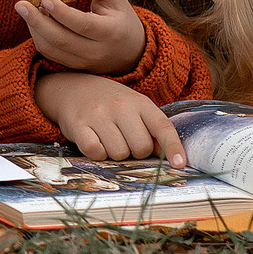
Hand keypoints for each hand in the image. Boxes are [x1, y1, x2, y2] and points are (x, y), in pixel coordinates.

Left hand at [14, 0, 146, 74]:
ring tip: (25, 9)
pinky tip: (33, 20)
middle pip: (62, 40)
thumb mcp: (116, 0)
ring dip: (34, 28)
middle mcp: (96, 51)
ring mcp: (83, 62)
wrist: (131, 55)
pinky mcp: (72, 66)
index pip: (83, 24)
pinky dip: (38, 37)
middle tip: (20, 4)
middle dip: (37, 21)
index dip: (63, 13)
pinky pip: (49, 54)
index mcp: (110, 32)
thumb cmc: (122, 22)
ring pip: (52, 48)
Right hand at [36, 72, 185, 166]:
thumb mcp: (135, 108)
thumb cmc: (111, 104)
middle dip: (136, 152)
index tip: (180, 165)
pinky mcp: (78, 126)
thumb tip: (171, 158)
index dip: (173, 147)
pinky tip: (95, 142)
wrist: (72, 88)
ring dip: (115, 154)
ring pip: (119, 153)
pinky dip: (98, 154)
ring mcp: (98, 115)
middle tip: (126, 141)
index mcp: (140, 103)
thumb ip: (152, 130)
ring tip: (108, 139)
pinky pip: (96, 152)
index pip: (162, 127)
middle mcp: (121, 106)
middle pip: (141, 147)